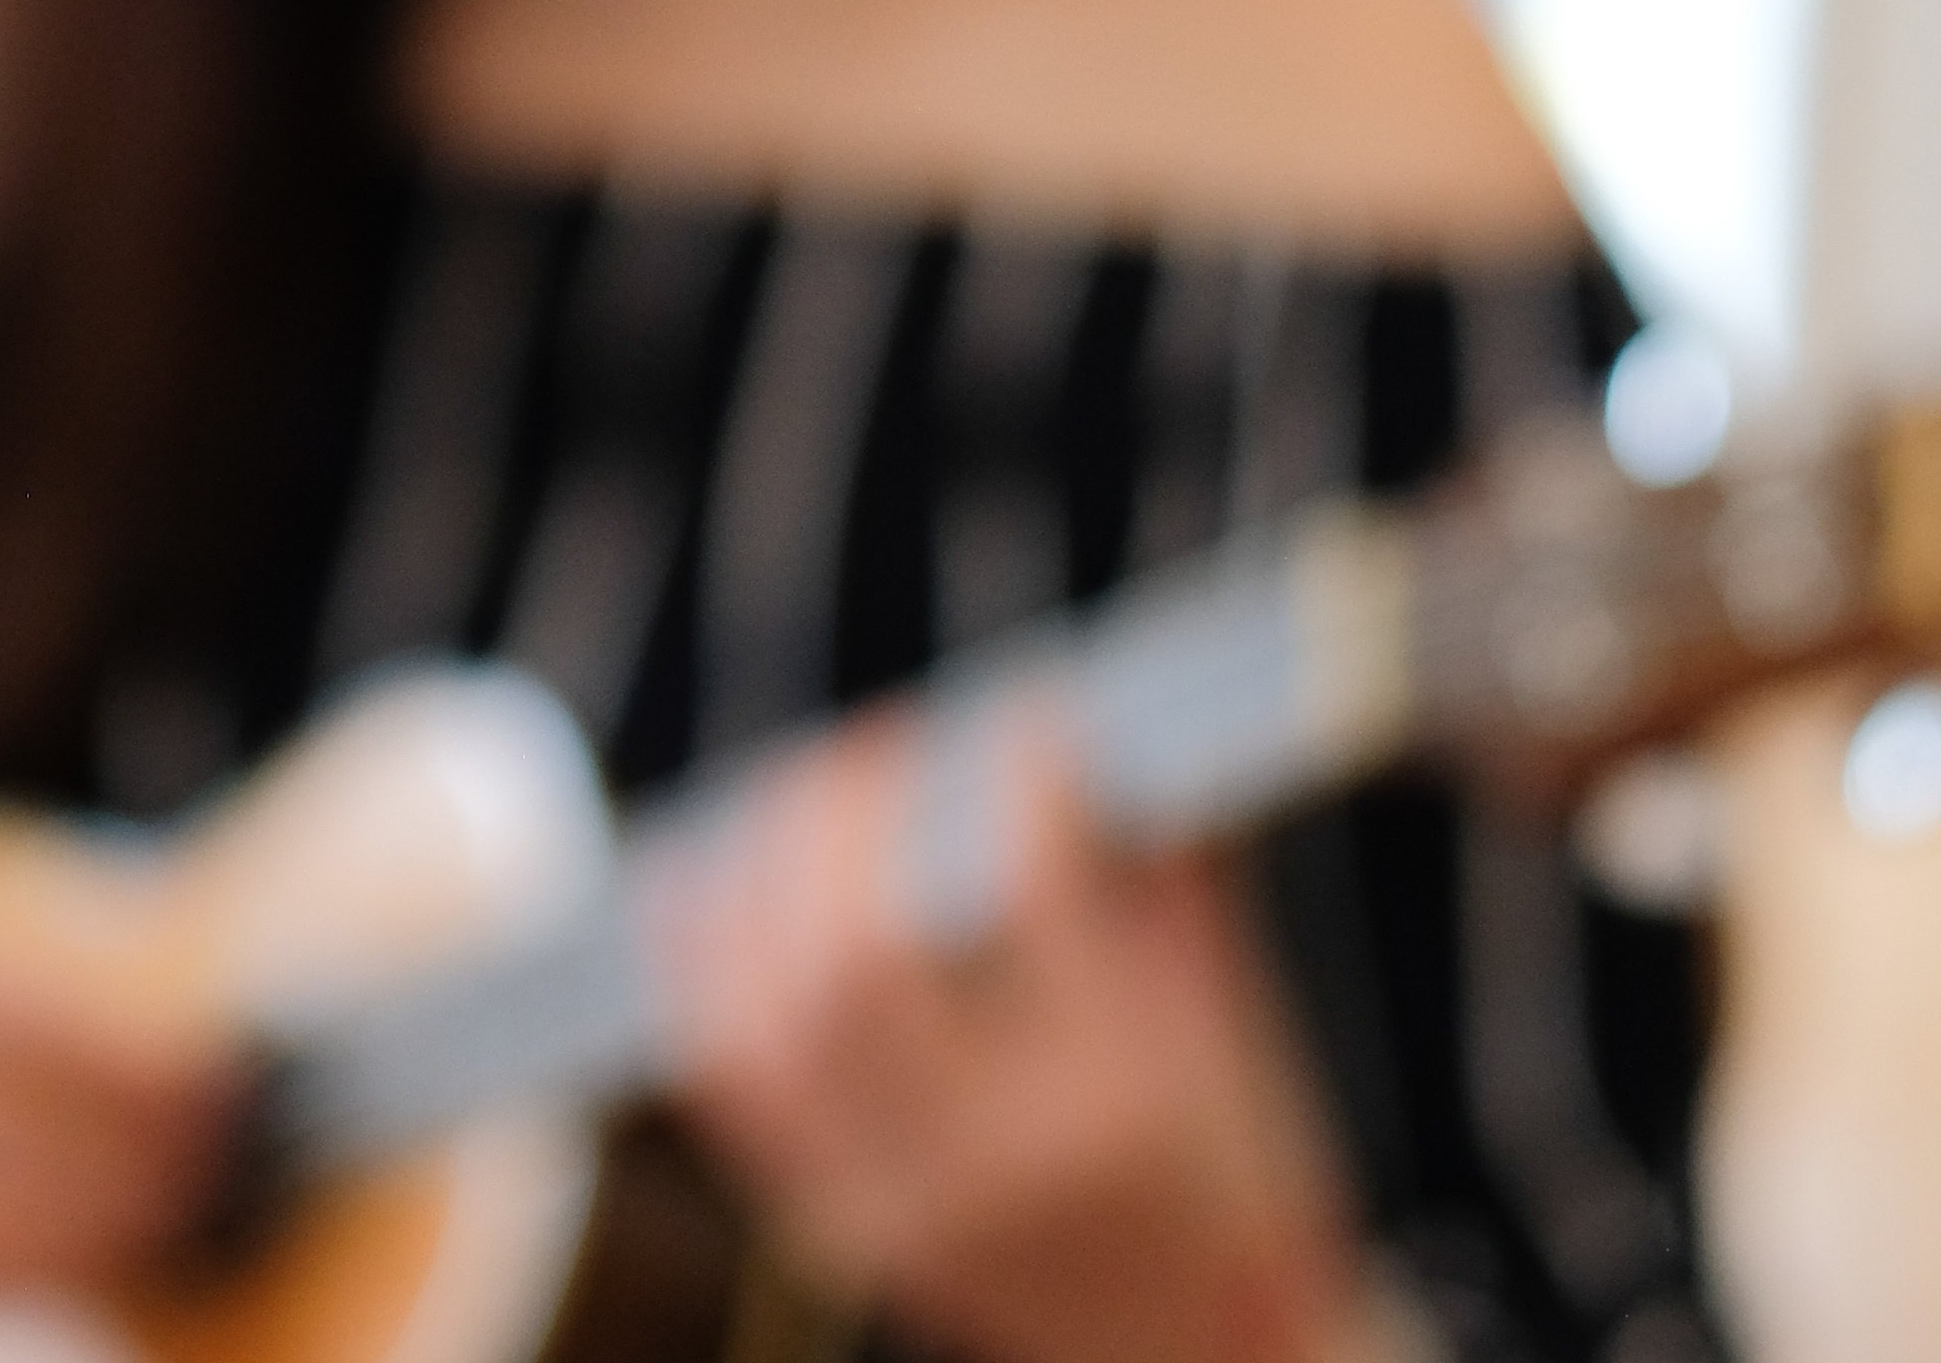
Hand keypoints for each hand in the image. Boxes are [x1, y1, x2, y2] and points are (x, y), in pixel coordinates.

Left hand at [651, 707, 1363, 1362]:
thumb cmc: (1241, 1182)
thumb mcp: (1238, 1034)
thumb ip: (1169, 887)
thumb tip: (1100, 729)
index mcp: (1123, 1103)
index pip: (1043, 899)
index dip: (1025, 780)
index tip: (1028, 711)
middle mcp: (996, 1161)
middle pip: (861, 958)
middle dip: (851, 819)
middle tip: (882, 739)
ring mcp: (900, 1205)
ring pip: (769, 1019)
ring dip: (758, 878)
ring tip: (790, 793)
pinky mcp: (839, 1228)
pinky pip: (730, 1088)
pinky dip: (699, 969)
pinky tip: (698, 881)